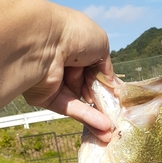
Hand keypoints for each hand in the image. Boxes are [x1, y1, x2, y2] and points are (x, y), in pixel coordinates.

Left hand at [23, 6, 112, 141]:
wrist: (44, 42)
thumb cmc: (74, 34)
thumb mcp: (101, 44)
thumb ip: (107, 66)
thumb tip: (111, 83)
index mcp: (74, 47)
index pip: (93, 68)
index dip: (104, 81)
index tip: (116, 94)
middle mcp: (64, 64)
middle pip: (87, 87)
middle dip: (101, 99)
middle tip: (116, 111)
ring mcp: (55, 83)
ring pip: (81, 101)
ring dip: (98, 113)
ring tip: (113, 127)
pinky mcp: (48, 99)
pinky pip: (71, 110)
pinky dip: (88, 118)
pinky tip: (104, 128)